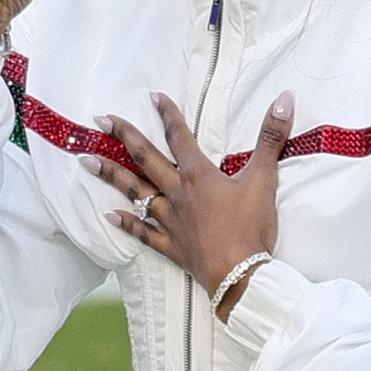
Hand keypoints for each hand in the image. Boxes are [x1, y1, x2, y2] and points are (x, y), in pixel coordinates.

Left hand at [87, 90, 294, 303]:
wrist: (240, 274)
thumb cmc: (251, 227)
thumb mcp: (264, 178)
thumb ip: (271, 137)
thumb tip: (285, 98)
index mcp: (198, 175)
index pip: (180, 136)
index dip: (168, 114)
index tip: (152, 96)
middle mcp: (177, 194)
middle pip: (146, 159)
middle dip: (123, 137)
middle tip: (100, 121)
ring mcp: (170, 221)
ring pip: (135, 192)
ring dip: (110, 175)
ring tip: (85, 160)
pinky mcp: (171, 246)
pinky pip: (143, 232)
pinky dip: (126, 223)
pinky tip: (109, 215)